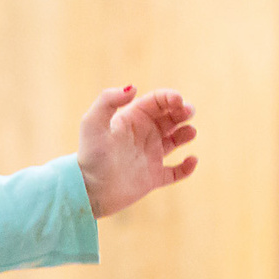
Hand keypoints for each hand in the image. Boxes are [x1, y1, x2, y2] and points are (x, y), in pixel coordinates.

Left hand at [76, 85, 196, 218]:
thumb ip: (108, 100)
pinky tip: (191, 160)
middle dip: (183, 111)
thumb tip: (133, 88)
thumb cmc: (90, 155)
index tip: (178, 101)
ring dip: (187, 133)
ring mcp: (149, 156)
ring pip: (176, 140)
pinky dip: (187, 167)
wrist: (88, 190)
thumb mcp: (92, 123)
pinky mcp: (153, 178)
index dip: (170, 97)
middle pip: (170, 117)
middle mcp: (142, 135)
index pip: (157, 101)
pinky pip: (176, 171)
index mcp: (131, 119)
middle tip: (188, 112)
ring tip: (189, 133)